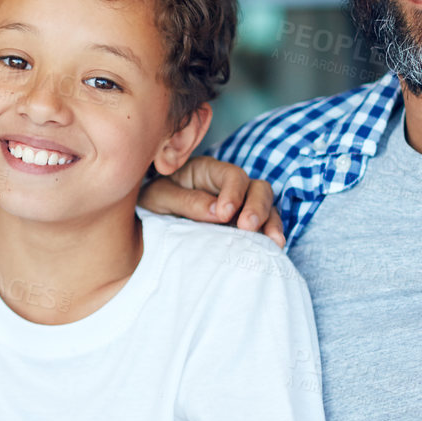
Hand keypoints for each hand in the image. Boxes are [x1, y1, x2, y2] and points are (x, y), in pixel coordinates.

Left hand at [139, 156, 282, 247]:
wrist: (147, 219)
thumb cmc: (154, 200)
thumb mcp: (160, 197)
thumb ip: (186, 201)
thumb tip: (217, 212)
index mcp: (208, 171)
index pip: (232, 175)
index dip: (233, 193)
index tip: (224, 214)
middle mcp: (229, 185)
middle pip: (257, 188)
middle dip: (257, 207)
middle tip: (248, 227)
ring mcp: (240, 205)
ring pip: (267, 206)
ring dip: (270, 223)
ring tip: (273, 242)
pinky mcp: (243, 225)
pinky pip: (264, 227)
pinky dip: (271, 236)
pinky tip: (274, 249)